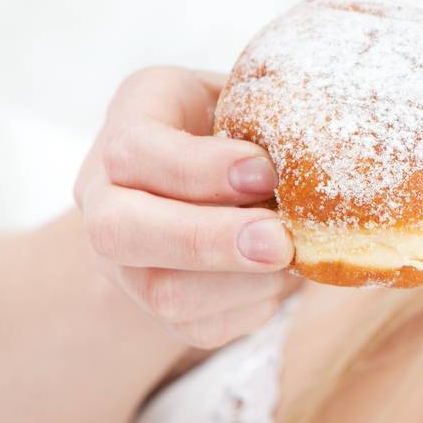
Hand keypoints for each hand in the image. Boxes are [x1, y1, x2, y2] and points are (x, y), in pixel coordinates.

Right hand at [74, 66, 302, 347]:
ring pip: (164, 292)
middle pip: (121, 233)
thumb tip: (318, 148)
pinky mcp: (153, 307)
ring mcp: (122, 257)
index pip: (134, 151)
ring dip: (245, 281)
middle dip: (206, 241)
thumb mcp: (251, 94)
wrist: (215, 179)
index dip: (199, 169)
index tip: (266, 172)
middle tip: (279, 241)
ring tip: (293, 254)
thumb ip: (270, 111)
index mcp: (130, 118)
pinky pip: (201, 327)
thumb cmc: (245, 121)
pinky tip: (280, 275)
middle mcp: (104, 192)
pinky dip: (255, 305)